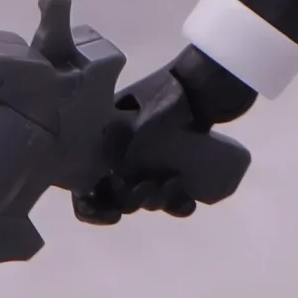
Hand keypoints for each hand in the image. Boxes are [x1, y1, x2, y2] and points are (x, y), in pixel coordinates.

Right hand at [72, 51, 252, 223]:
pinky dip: (178, 203)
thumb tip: (107, 182)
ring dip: (157, 202)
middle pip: (117, 193)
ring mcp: (149, 157)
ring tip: (176, 188)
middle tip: (152, 186)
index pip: (86, 184)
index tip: (112, 215)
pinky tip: (190, 204)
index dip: (92, 206)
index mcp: (103, 139)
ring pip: (145, 195)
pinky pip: (171, 193)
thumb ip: (122, 147)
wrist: (211, 82)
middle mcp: (121, 150)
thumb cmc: (171, 96)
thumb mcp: (140, 122)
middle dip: (133, 200)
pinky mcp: (174, 162)